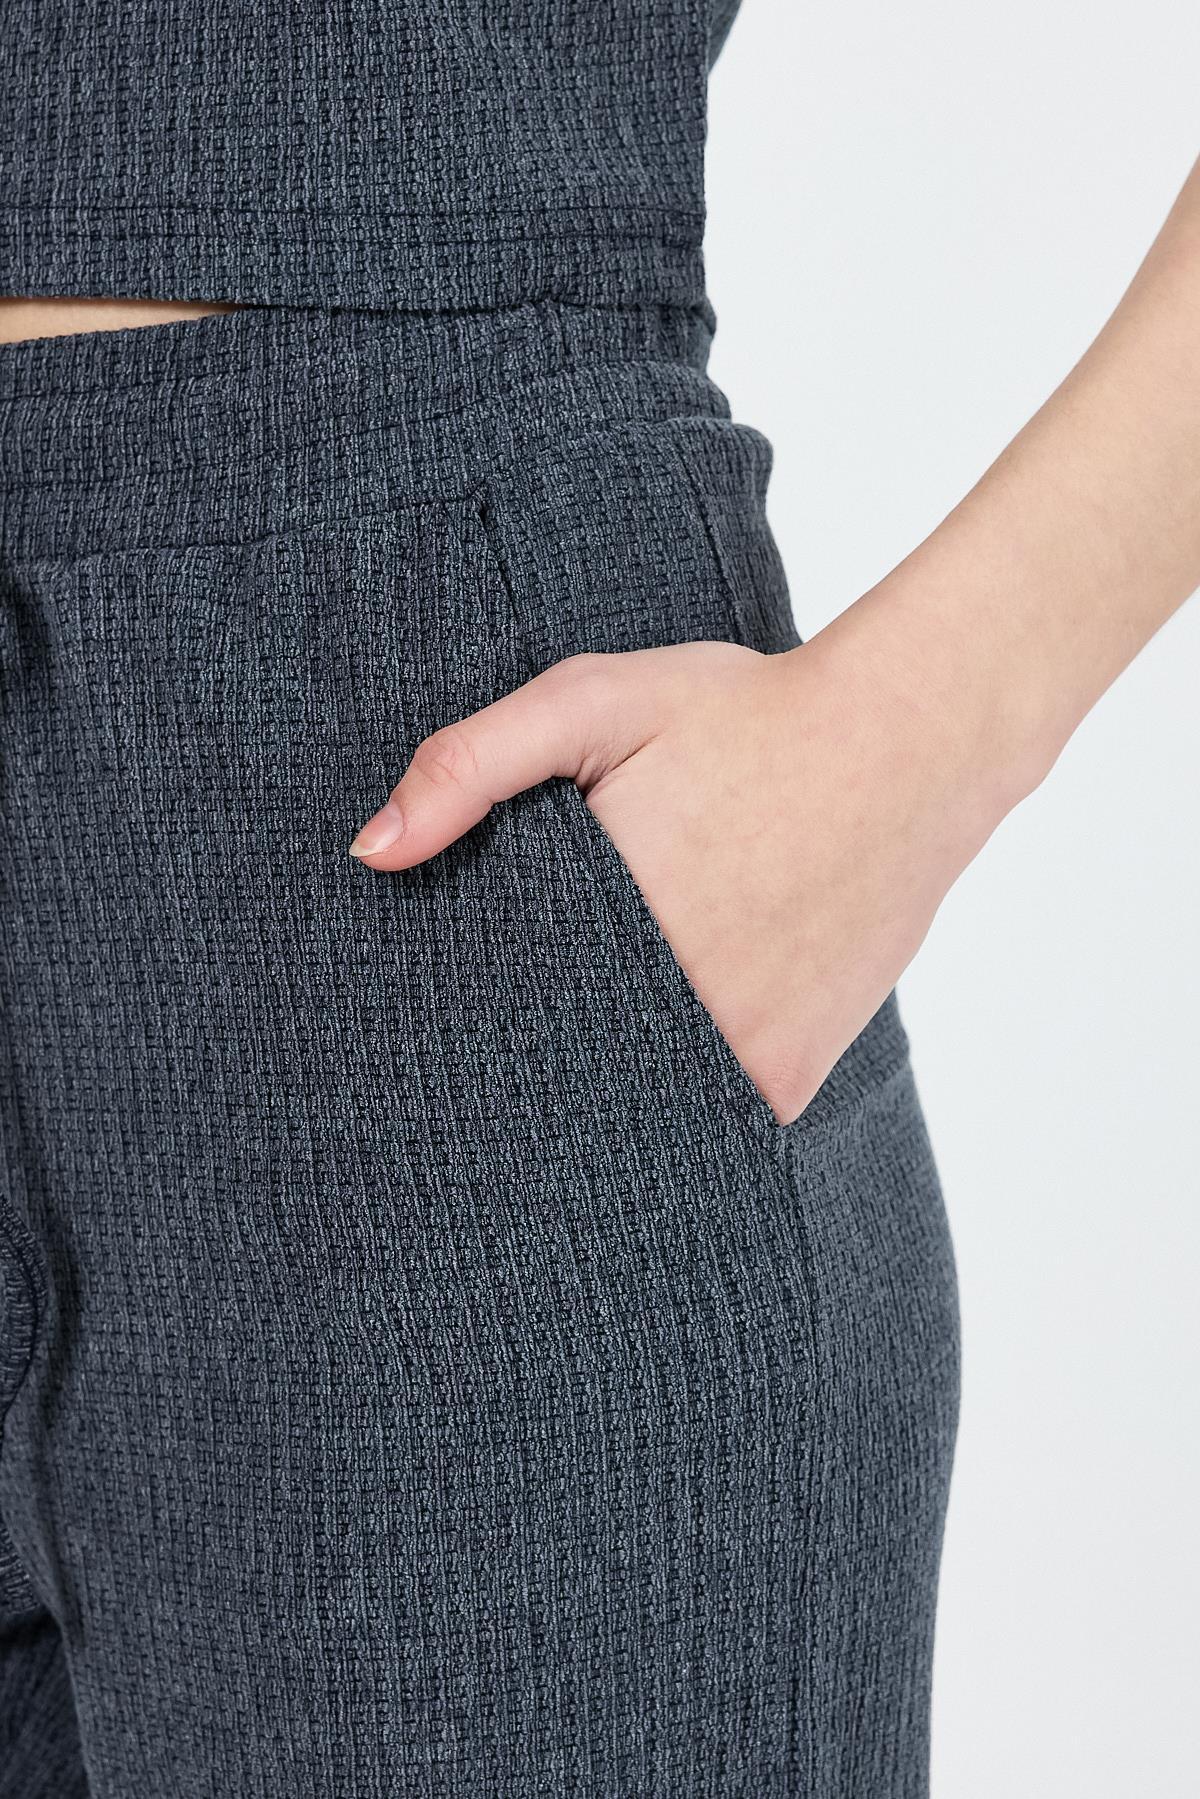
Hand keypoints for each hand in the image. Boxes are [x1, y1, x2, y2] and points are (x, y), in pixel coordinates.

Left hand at [349, 607, 1008, 1125]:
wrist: (912, 744)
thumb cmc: (745, 715)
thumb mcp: (594, 702)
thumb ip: (471, 765)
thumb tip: (370, 853)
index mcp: (598, 934)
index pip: (481, 1022)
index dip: (449, 1026)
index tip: (422, 1028)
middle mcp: (667, 1016)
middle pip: (551, 1076)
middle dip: (516, 1063)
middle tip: (497, 1039)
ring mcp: (737, 1059)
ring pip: (627, 1106)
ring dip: (595, 1082)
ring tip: (574, 1038)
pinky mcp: (791, 1075)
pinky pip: (705, 1114)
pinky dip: (674, 1095)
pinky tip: (653, 1044)